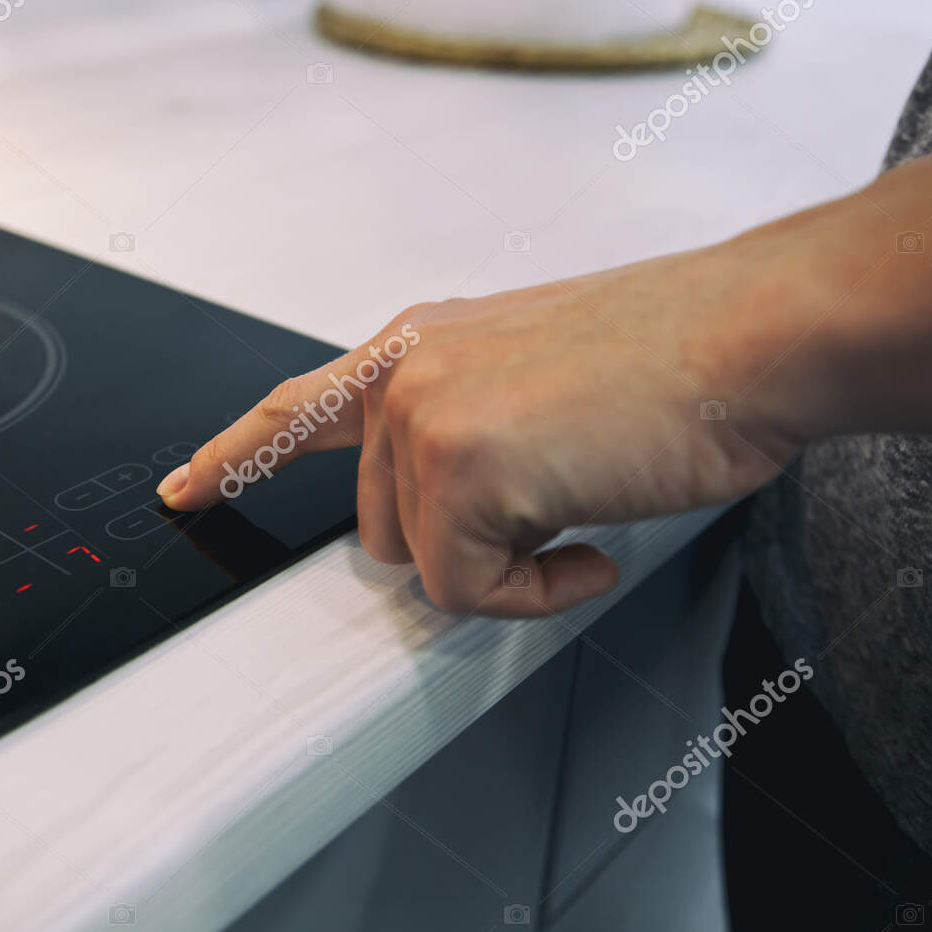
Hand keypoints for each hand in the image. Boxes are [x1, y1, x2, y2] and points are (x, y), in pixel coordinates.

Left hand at [156, 243, 814, 617]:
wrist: (751, 335)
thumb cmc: (672, 357)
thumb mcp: (532, 372)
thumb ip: (462, 423)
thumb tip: (452, 515)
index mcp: (417, 345)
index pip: (296, 408)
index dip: (234, 457)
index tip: (180, 489)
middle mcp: (404, 373)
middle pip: (380, 528)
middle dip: (462, 541)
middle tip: (553, 501)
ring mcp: (425, 416)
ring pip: (423, 565)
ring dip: (503, 564)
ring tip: (582, 500)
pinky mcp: (462, 467)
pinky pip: (468, 592)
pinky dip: (535, 595)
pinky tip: (595, 542)